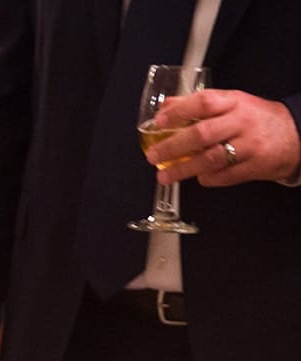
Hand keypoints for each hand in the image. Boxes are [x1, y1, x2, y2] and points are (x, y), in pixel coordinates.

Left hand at [149, 90, 300, 185]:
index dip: (178, 112)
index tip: (158, 122)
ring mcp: (249, 146)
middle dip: (173, 146)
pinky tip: (197, 177)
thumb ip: (199, 104)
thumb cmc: (257, 119)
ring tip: (164, 175)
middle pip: (202, 134)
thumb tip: (166, 106)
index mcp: (234, 102)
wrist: (296, 135)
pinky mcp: (254, 166)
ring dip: (183, 169)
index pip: (203, 102)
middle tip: (153, 155)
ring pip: (211, 159)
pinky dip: (206, 179)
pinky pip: (223, 176)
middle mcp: (242, 122)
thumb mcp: (231, 102)